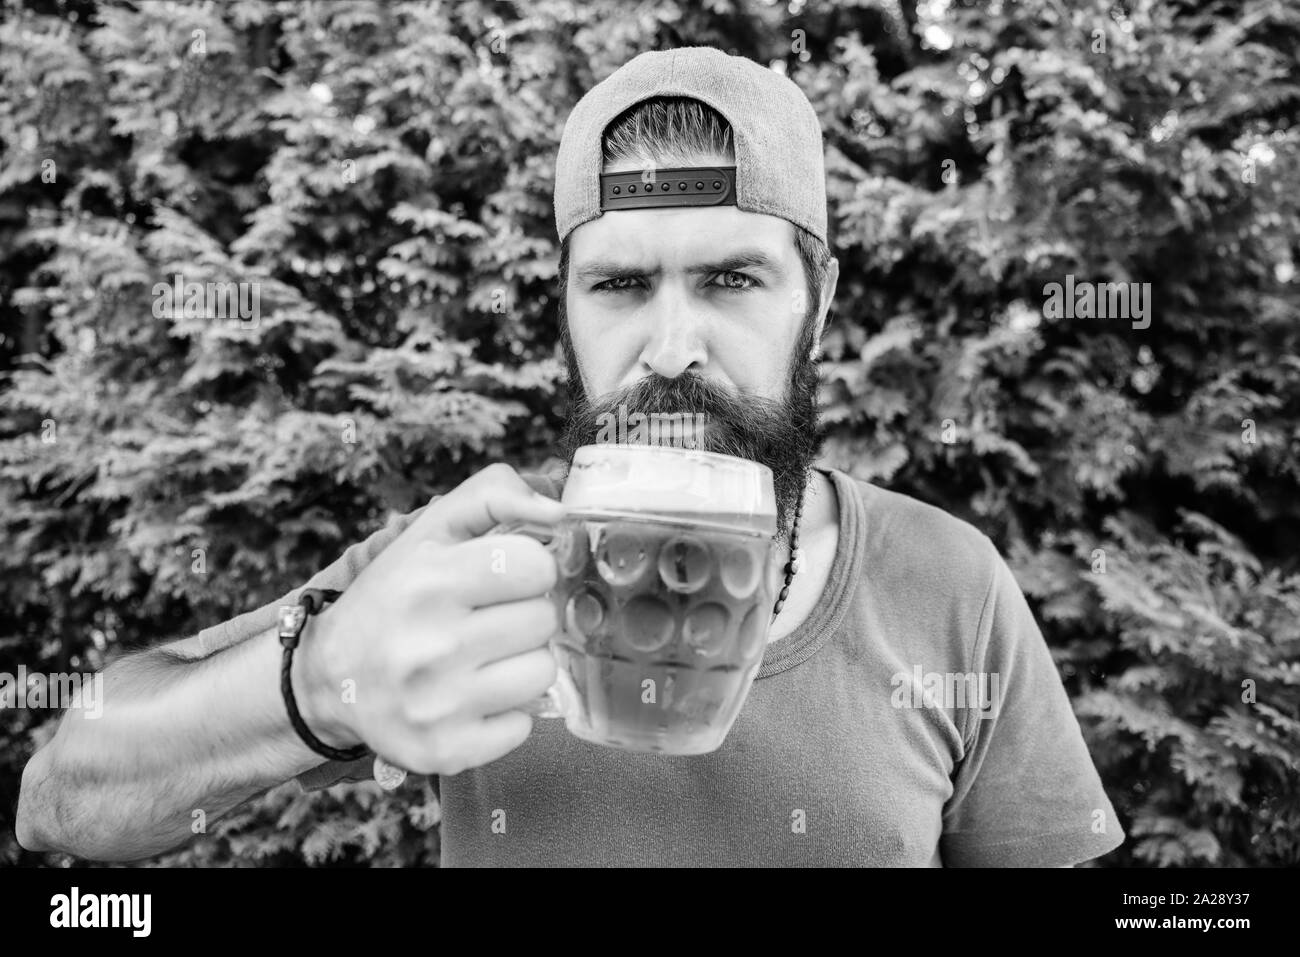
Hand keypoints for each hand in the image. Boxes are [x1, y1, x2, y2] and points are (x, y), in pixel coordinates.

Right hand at [297, 463, 564, 774]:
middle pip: (543, 620)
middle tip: (487, 620)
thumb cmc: (394, 596)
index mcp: (430, 580)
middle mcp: (431, 644)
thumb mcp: (431, 530)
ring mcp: (438, 704)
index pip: (536, 566)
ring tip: (481, 659)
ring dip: (521, 663)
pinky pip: (524, 726)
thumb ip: (494, 494)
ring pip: (542, 673)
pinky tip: (472, 697)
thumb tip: (557, 510)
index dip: (527, 569)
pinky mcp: (444, 752)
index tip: (503, 578)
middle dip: (524, 614)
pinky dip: (506, 713)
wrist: (329, 679)